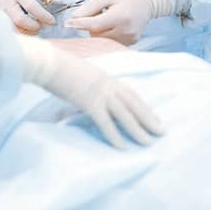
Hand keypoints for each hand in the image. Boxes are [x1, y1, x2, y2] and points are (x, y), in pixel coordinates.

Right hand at [0, 0, 55, 34]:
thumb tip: (59, 2)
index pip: (31, 6)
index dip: (43, 16)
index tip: (52, 20)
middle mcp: (5, 0)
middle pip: (19, 20)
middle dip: (33, 27)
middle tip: (42, 25)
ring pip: (11, 26)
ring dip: (25, 30)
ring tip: (35, 27)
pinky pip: (6, 25)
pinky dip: (17, 28)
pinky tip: (24, 26)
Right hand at [17, 35, 162, 148]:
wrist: (49, 62)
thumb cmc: (59, 67)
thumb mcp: (81, 74)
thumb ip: (91, 84)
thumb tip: (92, 95)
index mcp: (105, 76)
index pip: (130, 93)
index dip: (143, 106)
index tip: (153, 116)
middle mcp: (107, 83)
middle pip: (132, 102)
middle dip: (148, 118)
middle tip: (161, 131)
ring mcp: (100, 92)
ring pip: (124, 113)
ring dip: (138, 129)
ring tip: (148, 142)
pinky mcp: (89, 102)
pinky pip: (105, 122)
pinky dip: (115, 135)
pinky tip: (123, 147)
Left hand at [65, 0, 195, 44]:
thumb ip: (90, 6)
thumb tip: (74, 18)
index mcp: (121, 17)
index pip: (95, 25)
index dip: (79, 24)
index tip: (67, 23)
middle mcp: (126, 31)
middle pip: (97, 34)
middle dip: (90, 24)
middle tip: (97, 10)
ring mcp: (129, 39)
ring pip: (102, 39)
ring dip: (97, 29)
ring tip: (106, 14)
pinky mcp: (130, 42)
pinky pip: (110, 41)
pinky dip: (105, 33)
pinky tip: (112, 22)